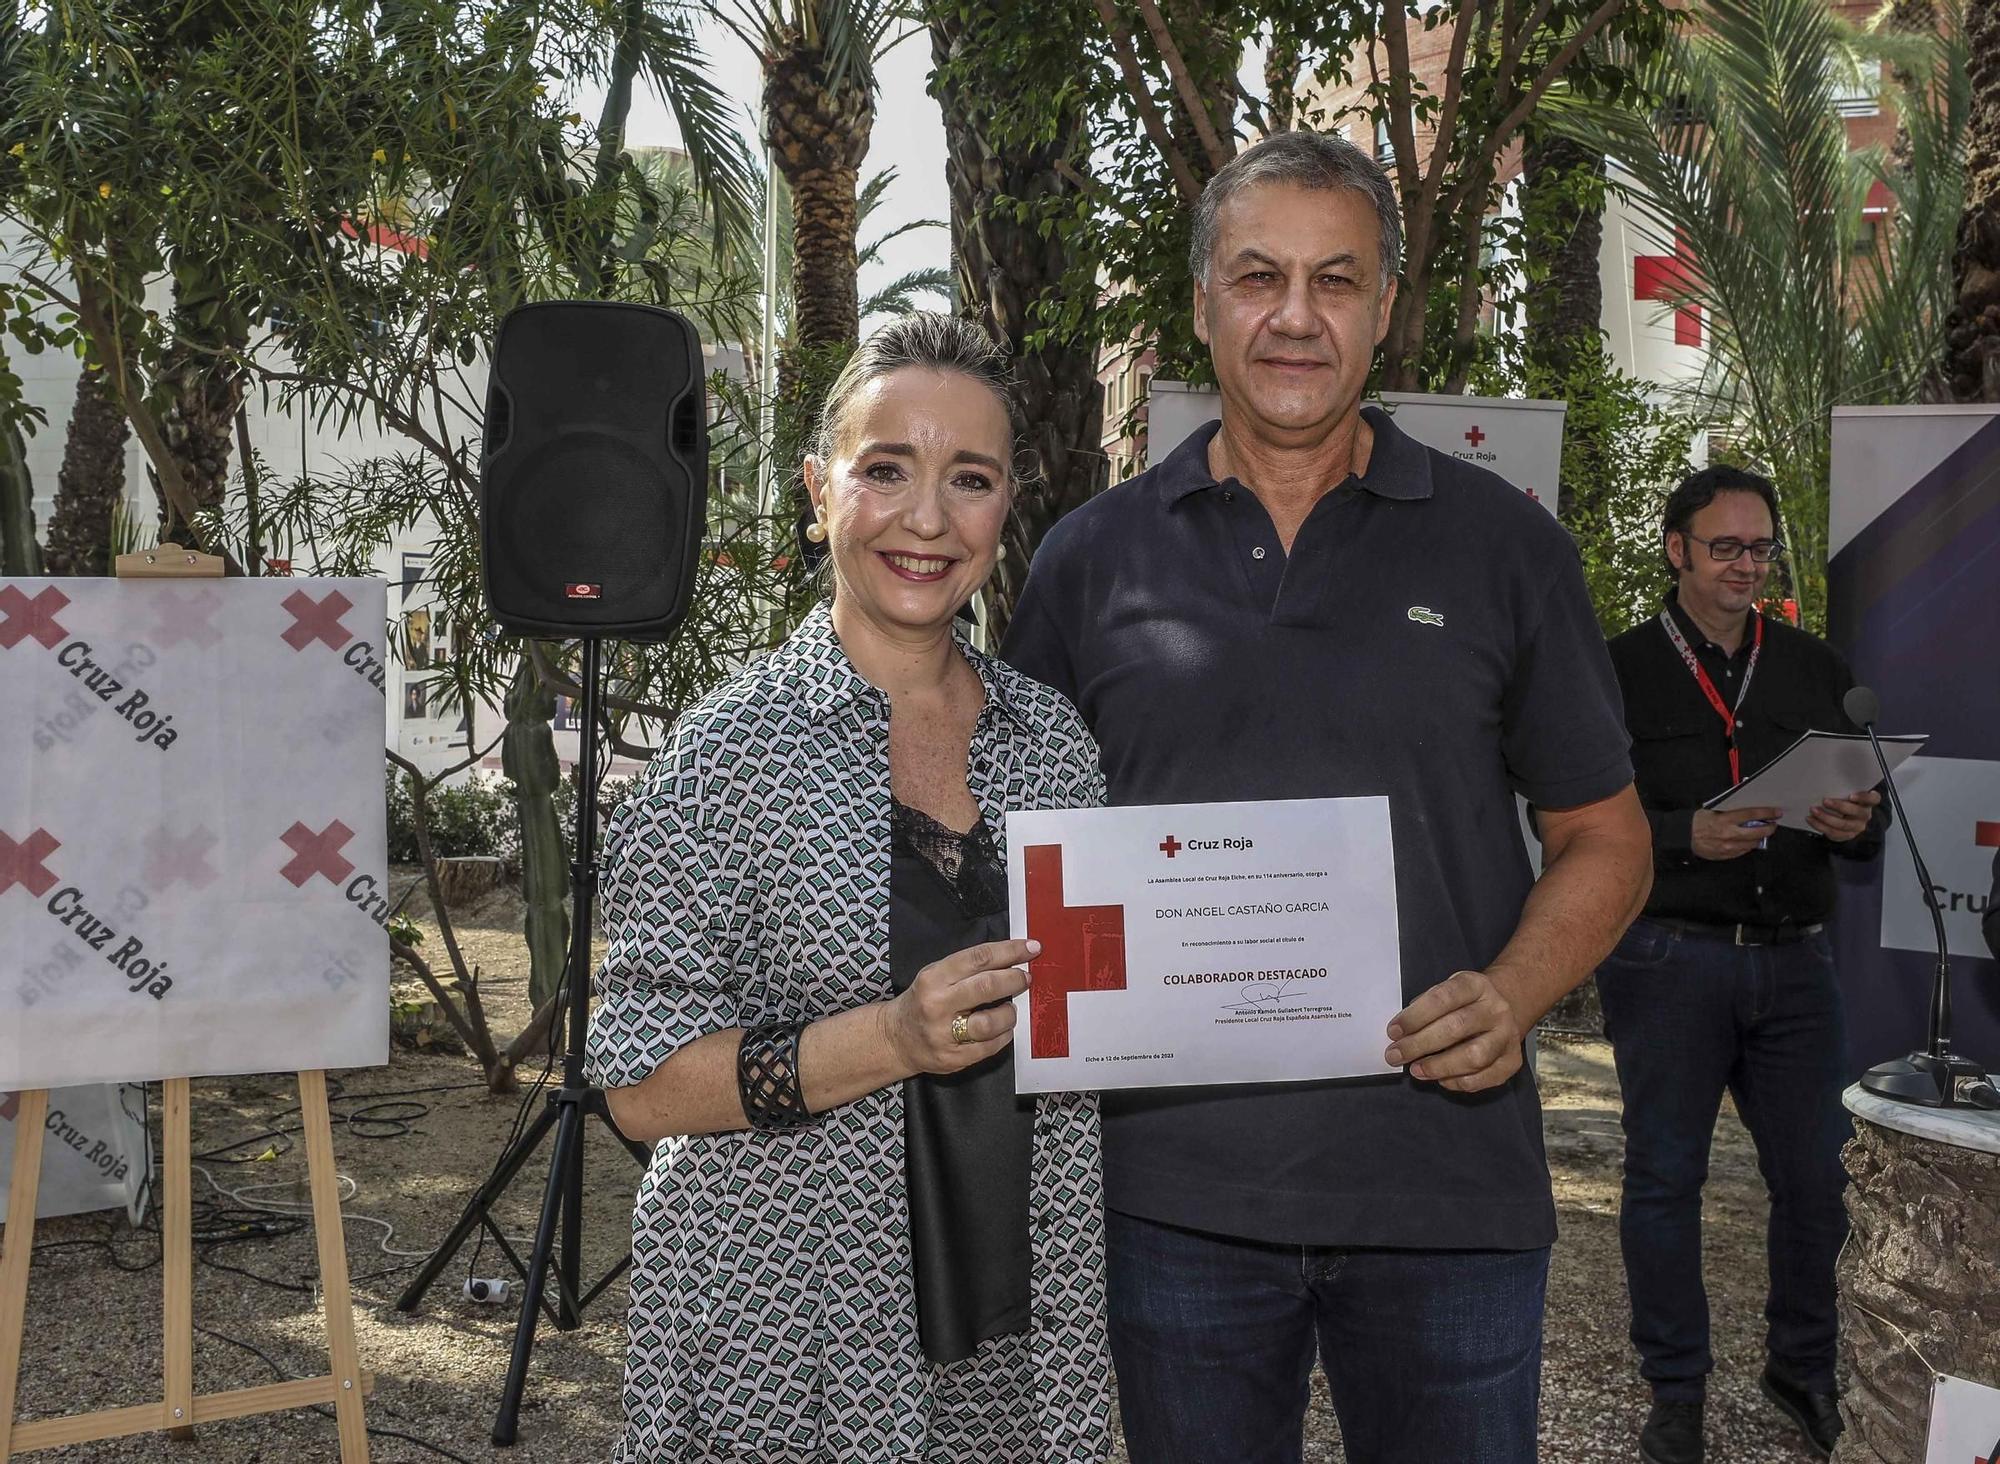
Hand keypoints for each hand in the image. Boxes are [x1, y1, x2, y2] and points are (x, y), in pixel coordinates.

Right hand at [880, 938, 1036, 1076]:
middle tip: (1026, 979)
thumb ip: (968, 968)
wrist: (896, 1038)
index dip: (1009, 951)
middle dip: (1014, 980)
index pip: (978, 958)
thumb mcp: (936, 976)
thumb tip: (1011, 959)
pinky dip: (1003, 1036)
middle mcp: (937, 1005)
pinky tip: (1003, 1029)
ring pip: (990, 1022)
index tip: (1031, 948)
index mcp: (934, 978)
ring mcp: (944, 1034)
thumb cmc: (923, 1001)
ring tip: (1010, 1009)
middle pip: (986, 987)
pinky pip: (989, 1047)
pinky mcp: (953, 1058)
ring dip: (1009, 1013)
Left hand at [1385, 969, 1526, 1093]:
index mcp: (1476, 985)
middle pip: (1456, 1028)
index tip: (1393, 1031)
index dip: (1415, 1016)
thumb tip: (1400, 1034)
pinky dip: (1458, 1082)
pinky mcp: (1513, 1061)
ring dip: (1439, 1067)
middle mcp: (1496, 1009)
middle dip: (1420, 1044)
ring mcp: (1508, 1036)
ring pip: (1474, 1057)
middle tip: (1395, 1055)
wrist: (1508, 1006)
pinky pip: (1484, 1078)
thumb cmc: (1466, 1002)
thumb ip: (1425, 1007)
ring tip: (1416, 1070)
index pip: (1443, 998)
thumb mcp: (1447, 990)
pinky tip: (1440, 1079)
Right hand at [1691, 806, 1782, 860]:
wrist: (1685, 838)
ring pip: (1753, 843)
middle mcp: (1729, 834)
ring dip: (1759, 837)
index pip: (1751, 814)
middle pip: (1757, 832)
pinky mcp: (1727, 855)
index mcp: (1725, 820)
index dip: (1766, 812)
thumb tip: (1746, 806)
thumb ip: (1729, 809)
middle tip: (1772, 824)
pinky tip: (1748, 840)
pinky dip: (1748, 845)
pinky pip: (1744, 851)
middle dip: (1769, 828)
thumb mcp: (1711, 809)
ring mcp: (1729, 846)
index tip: (1776, 812)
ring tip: (1760, 832)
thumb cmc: (1697, 822)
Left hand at [1807, 788, 1880, 841]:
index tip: (1851, 796)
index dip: (1863, 797)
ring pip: (1843, 824)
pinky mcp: (1847, 835)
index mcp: (1867, 802)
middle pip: (1856, 812)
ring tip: (1813, 810)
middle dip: (1839, 806)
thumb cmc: (1843, 799)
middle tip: (1825, 801)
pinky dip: (1820, 826)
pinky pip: (1834, 833)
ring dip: (1826, 817)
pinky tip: (1811, 819)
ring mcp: (1857, 826)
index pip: (1873, 799)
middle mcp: (1865, 815)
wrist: (1843, 816)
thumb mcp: (1845, 792)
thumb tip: (1823, 778)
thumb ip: (1841, 788)